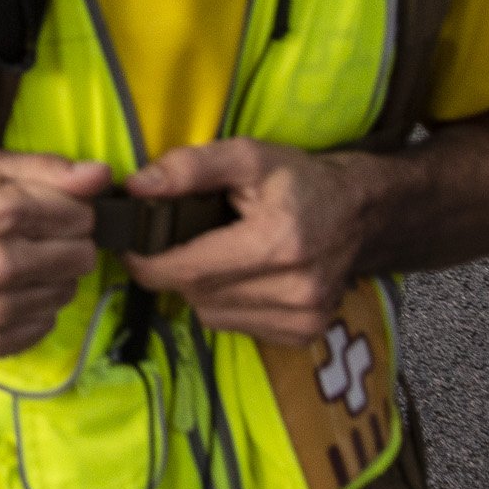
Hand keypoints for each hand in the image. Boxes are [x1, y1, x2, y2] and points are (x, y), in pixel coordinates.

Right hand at [0, 149, 108, 359]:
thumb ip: (49, 168)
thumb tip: (101, 176)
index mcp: (0, 212)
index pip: (82, 216)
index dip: (69, 211)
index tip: (47, 212)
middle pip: (81, 257)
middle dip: (64, 243)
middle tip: (31, 238)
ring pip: (66, 292)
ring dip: (49, 277)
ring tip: (14, 264)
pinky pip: (43, 324)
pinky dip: (31, 308)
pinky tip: (3, 291)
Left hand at [124, 138, 377, 346]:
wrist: (358, 212)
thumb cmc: (300, 180)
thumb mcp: (247, 156)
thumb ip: (189, 167)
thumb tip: (136, 187)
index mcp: (278, 241)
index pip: (189, 269)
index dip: (148, 261)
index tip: (129, 245)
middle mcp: (295, 288)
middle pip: (196, 293)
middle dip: (173, 269)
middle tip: (169, 241)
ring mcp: (303, 317)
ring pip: (211, 314)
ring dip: (199, 288)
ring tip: (212, 254)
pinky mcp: (304, 333)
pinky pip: (236, 326)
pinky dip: (225, 304)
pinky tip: (239, 276)